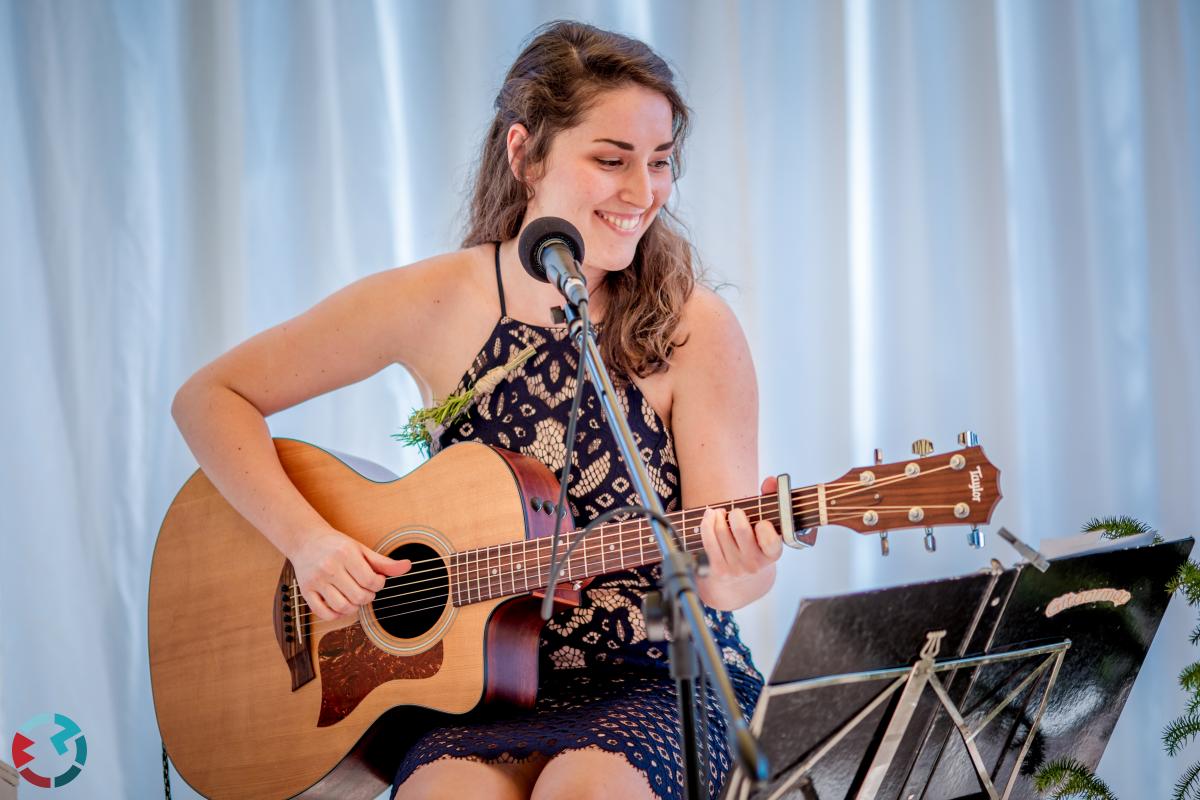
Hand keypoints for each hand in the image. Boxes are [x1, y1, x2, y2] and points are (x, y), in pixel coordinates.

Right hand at [289, 527, 411, 620]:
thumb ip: (384, 562)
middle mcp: (330, 567)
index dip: (379, 584)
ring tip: (354, 597)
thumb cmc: (337, 546)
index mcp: (346, 554)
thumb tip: (408, 566)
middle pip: (358, 596)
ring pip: (342, 607)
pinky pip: (324, 614)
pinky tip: (340, 605)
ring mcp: (316, 581)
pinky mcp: (306, 591)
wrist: (306, 541)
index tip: (376, 580)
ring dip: (354, 607)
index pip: (371, 581)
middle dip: (368, 596)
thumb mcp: (361, 550)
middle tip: (366, 589)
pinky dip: (336, 615)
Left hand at [697, 476, 783, 608]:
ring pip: (722, 531)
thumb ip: (772, 500)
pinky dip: (707, 523)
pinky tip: (710, 516)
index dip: (764, 527)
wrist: (740, 582)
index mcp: (772, 555)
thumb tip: (771, 480)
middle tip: (736, 512)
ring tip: (720, 513)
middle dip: (736, 514)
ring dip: (718, 516)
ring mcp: (735, 568)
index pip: (771, 541)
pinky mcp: (717, 570)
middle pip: (741, 530)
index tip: (760, 521)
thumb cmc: (755, 545)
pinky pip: (708, 540)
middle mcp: (754, 564)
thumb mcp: (768, 527)